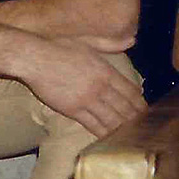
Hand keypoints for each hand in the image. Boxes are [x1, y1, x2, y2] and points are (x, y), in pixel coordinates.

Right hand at [19, 38, 145, 138]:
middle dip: (135, 119)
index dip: (139, 103)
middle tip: (143, 128)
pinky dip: (103, 133)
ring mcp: (87, 100)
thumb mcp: (88, 40)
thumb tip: (131, 39)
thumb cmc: (57, 46)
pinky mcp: (72, 110)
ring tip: (130, 136)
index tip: (144, 110)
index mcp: (106, 71)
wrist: (33, 58)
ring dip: (122, 128)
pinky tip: (109, 138)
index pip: (131, 91)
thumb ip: (110, 43)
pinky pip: (93, 125)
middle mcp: (101, 87)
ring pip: (112, 119)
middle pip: (125, 108)